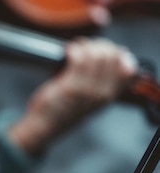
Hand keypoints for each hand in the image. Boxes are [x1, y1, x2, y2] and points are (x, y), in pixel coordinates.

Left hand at [9, 37, 136, 154]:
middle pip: (111, 56)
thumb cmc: (63, 110)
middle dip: (99, 45)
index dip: (116, 53)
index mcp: (109, 96)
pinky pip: (78, 58)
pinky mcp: (70, 86)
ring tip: (75, 48)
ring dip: (85, 45)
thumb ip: (101, 83)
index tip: (102, 50)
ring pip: (96, 55)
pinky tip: (68, 50)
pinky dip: (74, 49)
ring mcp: (86, 90)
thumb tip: (114, 57)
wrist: (44, 127)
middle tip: (85, 46)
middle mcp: (102, 93)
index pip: (128, 68)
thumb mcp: (91, 100)